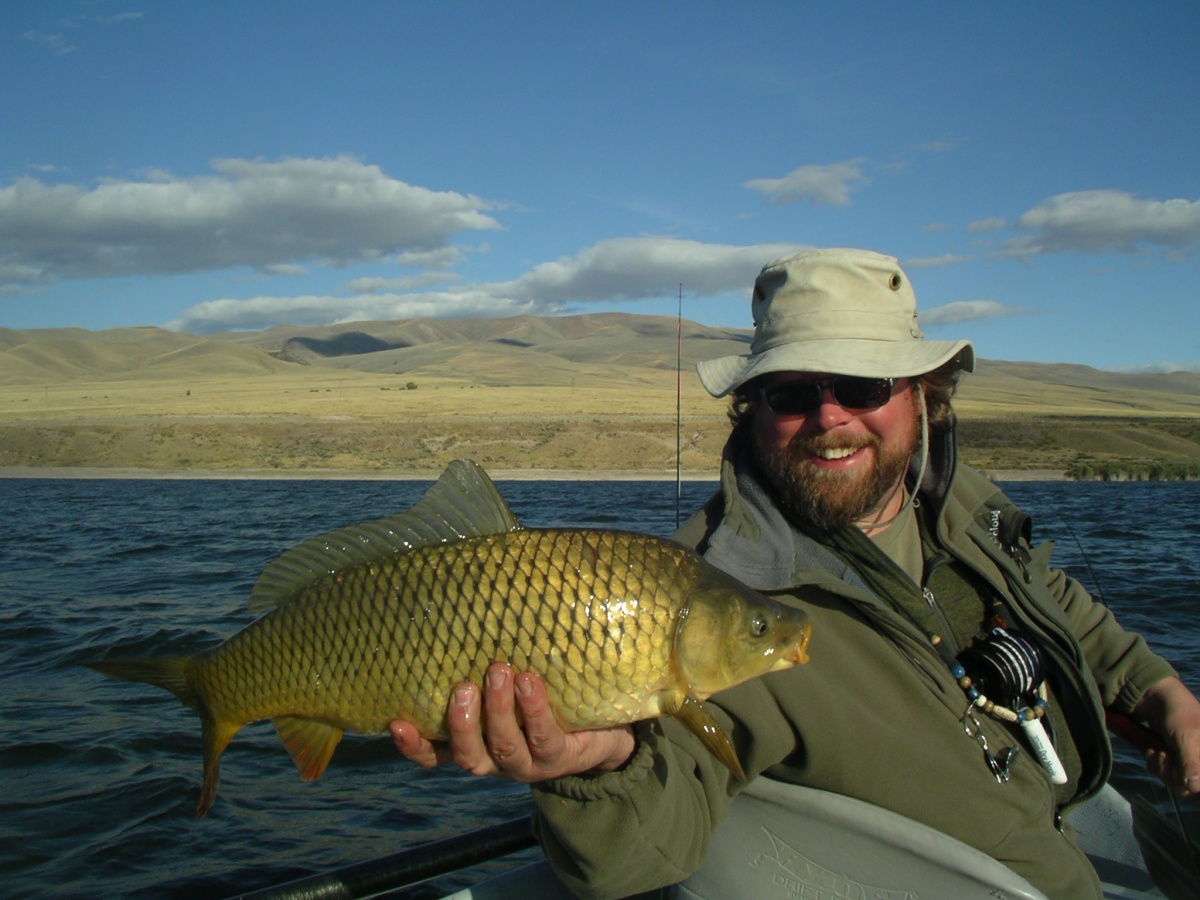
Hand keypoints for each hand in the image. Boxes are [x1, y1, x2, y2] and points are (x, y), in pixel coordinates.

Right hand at [389, 661, 636, 782]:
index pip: (433, 751)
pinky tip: (530, 682)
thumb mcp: (509, 675)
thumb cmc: (542, 690)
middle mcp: (493, 758)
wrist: (600, 725)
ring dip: (499, 710)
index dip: (413, 743)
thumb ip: (485, 651)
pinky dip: (534, 710)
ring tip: (500, 671)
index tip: (395, 720)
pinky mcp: (559, 756)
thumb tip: (471, 583)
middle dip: (461, 722)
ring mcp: (527, 762)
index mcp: (473, 742)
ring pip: (504, 746)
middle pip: (466, 753)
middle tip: (463, 687)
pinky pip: (544, 736)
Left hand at [1131, 676, 1199, 797]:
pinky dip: (1155, 764)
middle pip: (1189, 787)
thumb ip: (1191, 764)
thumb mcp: (1187, 738)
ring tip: (1158, 752)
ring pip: (1174, 781)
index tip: (1181, 775)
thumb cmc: (1177, 714)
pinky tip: (1152, 751)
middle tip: (1165, 759)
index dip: (1193, 786)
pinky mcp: (1171, 757)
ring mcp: (1186, 759)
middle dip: (1173, 776)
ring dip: (1162, 769)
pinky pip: (1163, 772)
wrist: (1154, 698)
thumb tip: (1192, 787)